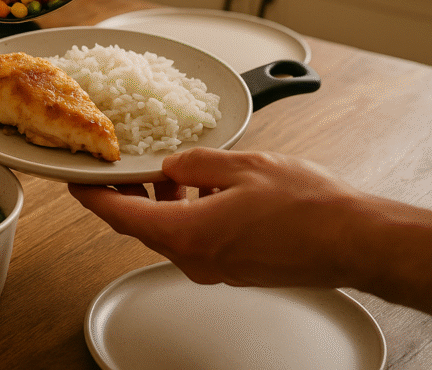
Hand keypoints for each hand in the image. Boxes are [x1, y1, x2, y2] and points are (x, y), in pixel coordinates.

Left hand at [69, 147, 363, 288]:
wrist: (355, 240)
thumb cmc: (307, 207)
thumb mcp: (241, 165)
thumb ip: (194, 163)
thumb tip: (171, 166)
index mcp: (187, 234)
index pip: (119, 217)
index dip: (92, 197)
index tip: (76, 181)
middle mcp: (195, 259)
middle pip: (141, 226)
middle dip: (125, 196)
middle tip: (117, 169)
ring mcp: (215, 268)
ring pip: (169, 232)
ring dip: (158, 203)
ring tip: (161, 172)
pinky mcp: (234, 268)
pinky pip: (195, 239)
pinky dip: (185, 213)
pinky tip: (199, 189)